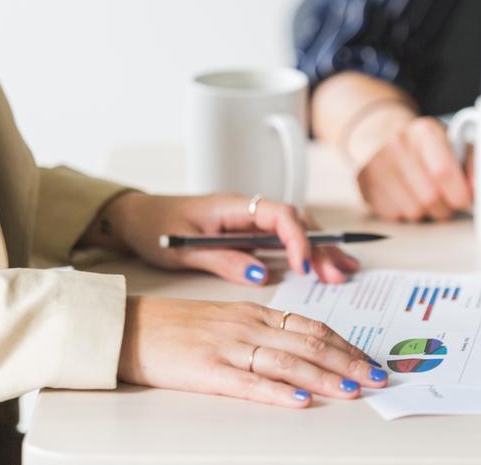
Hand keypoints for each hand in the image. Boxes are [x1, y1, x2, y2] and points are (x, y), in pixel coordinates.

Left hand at [89, 193, 358, 284]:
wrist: (135, 217)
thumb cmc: (155, 228)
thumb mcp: (184, 250)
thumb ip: (224, 260)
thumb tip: (262, 274)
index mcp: (233, 206)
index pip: (279, 215)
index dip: (297, 239)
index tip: (305, 267)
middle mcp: (248, 208)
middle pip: (297, 221)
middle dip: (320, 246)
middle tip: (338, 274)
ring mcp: (251, 219)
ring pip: (296, 229)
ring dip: (320, 249)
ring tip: (344, 271)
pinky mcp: (249, 232)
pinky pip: (285, 238)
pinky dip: (307, 251)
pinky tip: (324, 267)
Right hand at [118, 296, 387, 407]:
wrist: (130, 327)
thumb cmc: (177, 326)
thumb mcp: (228, 318)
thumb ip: (263, 329)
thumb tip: (301, 346)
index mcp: (256, 313)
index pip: (313, 327)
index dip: (346, 345)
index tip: (370, 360)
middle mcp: (249, 326)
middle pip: (310, 343)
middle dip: (350, 362)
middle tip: (378, 378)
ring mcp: (229, 347)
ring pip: (289, 361)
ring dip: (326, 377)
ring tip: (354, 390)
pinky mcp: (208, 370)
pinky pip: (250, 382)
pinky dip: (279, 392)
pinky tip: (301, 400)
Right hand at [357, 117, 472, 221]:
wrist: (383, 134)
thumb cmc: (427, 145)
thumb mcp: (455, 143)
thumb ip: (473, 164)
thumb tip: (476, 189)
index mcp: (424, 131)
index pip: (442, 172)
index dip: (459, 194)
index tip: (464, 198)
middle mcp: (396, 145)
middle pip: (430, 198)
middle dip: (445, 206)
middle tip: (446, 198)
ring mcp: (376, 166)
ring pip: (414, 212)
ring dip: (426, 212)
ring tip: (425, 195)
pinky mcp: (365, 185)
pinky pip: (396, 216)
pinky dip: (407, 213)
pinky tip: (407, 196)